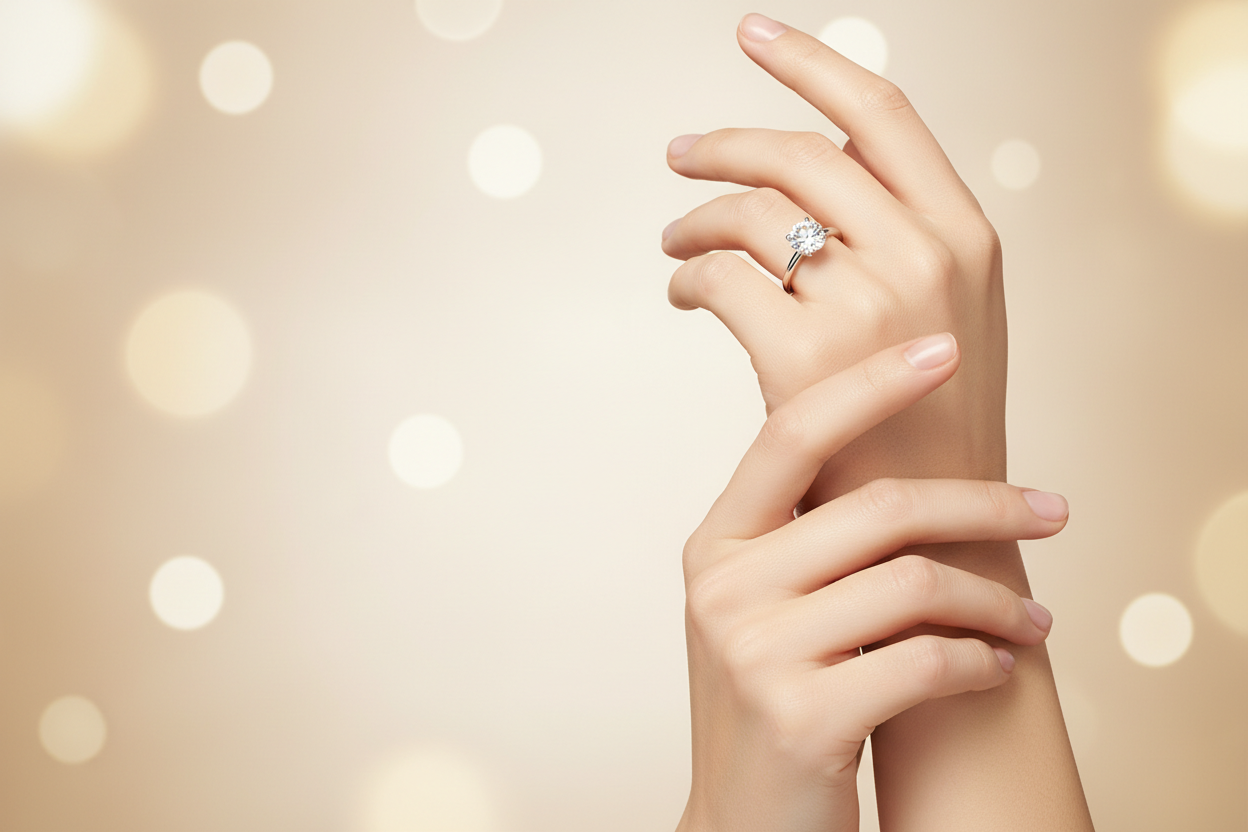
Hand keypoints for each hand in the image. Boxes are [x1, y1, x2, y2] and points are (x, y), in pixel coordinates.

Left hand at [662, 14, 1006, 510]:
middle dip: (726, 145)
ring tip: (675, 243)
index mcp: (966, 234)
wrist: (938, 539)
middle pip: (798, 152)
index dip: (809, 60)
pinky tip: (683, 294)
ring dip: (696, 219)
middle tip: (682, 155)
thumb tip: (816, 170)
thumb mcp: (950, 317)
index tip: (752, 34)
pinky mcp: (804, 358)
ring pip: (749, 214)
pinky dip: (687, 278)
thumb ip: (901, 238)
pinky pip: (718, 279)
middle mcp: (924, 255)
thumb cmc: (932, 430)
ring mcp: (866, 305)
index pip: (881, 111)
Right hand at [678, 337, 1062, 831]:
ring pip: (914, 583)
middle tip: (1054, 510)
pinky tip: (996, 667)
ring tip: (1034, 622)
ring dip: (996, 602)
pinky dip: (979, 661)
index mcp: (716, 544)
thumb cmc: (775, 701)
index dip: (870, 384)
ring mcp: (756, 652)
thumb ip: (806, 536)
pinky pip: (924, 660)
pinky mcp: (802, 716)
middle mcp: (725, 587)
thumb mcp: (764, 606)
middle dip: (986, 505)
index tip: (942, 351)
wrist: (744, 819)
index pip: (792, 433)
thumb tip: (901, 458)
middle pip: (880, 507)